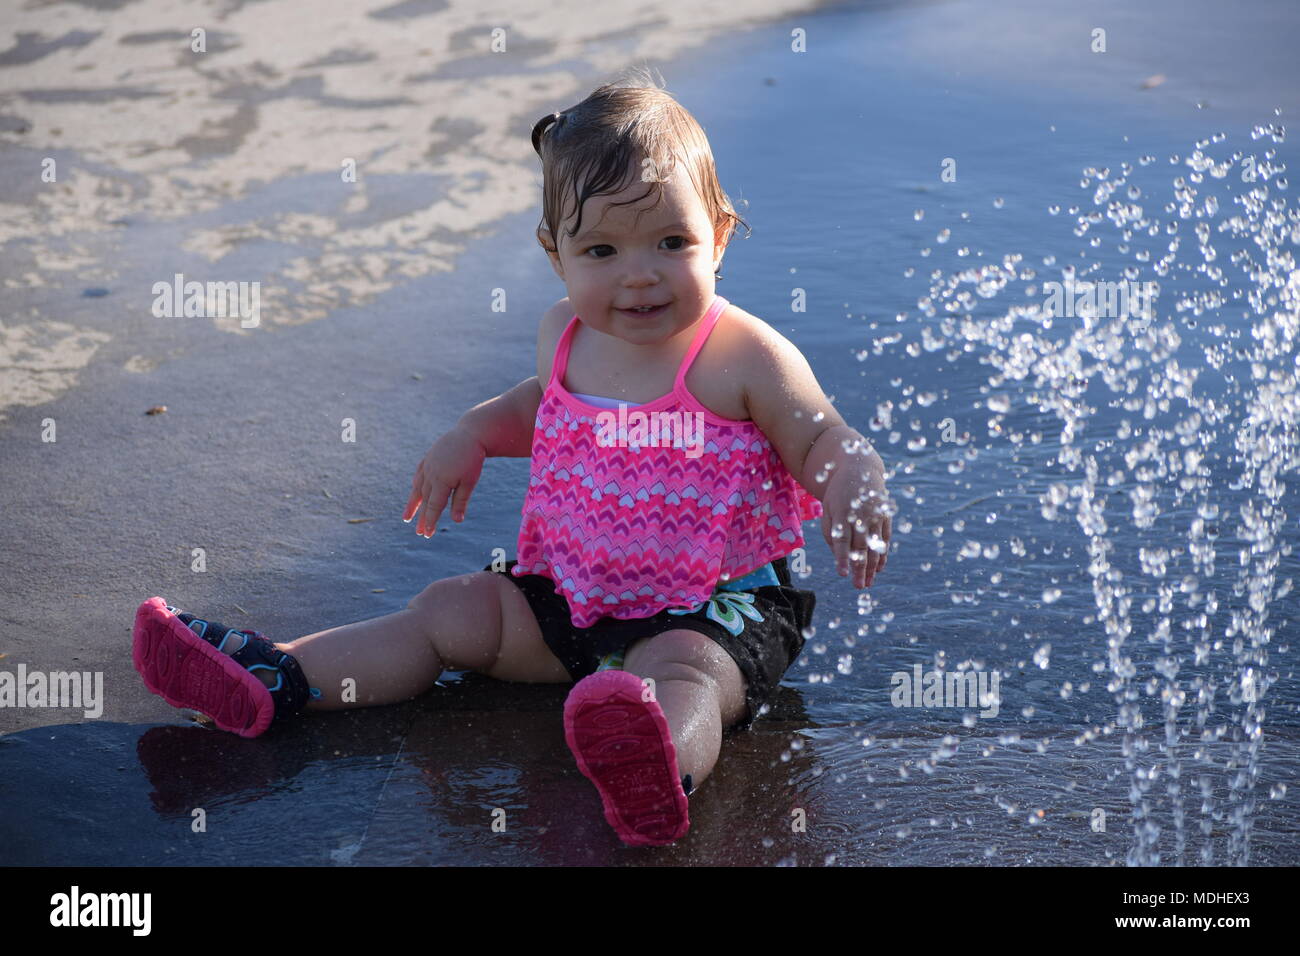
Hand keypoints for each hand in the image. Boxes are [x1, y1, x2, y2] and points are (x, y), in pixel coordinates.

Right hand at [402, 426, 486, 537]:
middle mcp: (431, 474)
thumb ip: (460, 501)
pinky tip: (414, 494)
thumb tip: (457, 521)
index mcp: (442, 480)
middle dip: (422, 518)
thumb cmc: (473, 459)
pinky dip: (416, 486)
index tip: (427, 534)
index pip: (434, 505)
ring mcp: (428, 466)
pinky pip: (419, 475)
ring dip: (413, 505)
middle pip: (425, 500)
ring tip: (406, 518)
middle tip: (420, 533)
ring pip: (418, 489)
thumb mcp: (470, 481)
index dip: (430, 520)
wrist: (470, 433)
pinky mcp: (428, 459)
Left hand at [820, 454, 891, 588]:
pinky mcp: (885, 516)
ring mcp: (875, 516)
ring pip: (874, 546)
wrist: (860, 469)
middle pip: (860, 547)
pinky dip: (883, 554)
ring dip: (873, 566)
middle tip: (859, 586)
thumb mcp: (828, 508)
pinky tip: (880, 569)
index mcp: (842, 514)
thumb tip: (838, 555)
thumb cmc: (838, 493)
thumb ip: (830, 532)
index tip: (842, 574)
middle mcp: (860, 516)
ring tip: (868, 583)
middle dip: (859, 568)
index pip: (841, 540)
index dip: (842, 558)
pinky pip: (885, 539)